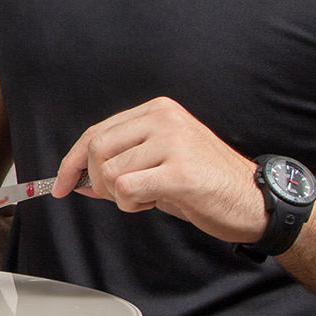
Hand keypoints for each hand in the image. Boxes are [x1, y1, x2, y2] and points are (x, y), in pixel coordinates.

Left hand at [53, 97, 269, 243]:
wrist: (254, 201)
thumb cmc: (207, 184)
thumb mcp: (159, 165)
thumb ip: (121, 165)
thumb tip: (78, 179)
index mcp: (157, 111)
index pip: (97, 132)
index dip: (72, 161)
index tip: (61, 185)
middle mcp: (164, 119)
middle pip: (97, 149)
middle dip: (97, 181)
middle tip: (122, 196)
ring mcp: (173, 142)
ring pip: (110, 172)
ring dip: (121, 196)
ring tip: (150, 196)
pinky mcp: (180, 171)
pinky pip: (128, 189)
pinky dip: (132, 204)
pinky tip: (156, 201)